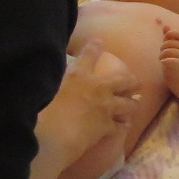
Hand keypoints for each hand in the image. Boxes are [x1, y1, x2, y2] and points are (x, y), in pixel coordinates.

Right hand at [38, 39, 139, 163]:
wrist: (54, 137)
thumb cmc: (43, 112)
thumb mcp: (47, 89)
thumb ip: (53, 82)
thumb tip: (48, 78)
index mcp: (78, 76)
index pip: (88, 55)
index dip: (94, 47)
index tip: (99, 42)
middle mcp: (97, 88)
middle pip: (123, 80)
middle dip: (131, 81)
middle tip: (135, 82)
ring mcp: (106, 107)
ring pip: (129, 104)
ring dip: (132, 104)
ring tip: (135, 104)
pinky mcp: (107, 126)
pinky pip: (120, 126)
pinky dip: (123, 126)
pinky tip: (125, 126)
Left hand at [160, 21, 178, 79]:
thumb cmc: (176, 58)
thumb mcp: (173, 46)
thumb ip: (169, 36)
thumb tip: (165, 26)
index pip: (176, 33)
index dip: (169, 35)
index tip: (166, 40)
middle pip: (167, 43)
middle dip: (162, 48)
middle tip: (164, 53)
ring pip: (166, 51)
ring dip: (161, 56)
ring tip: (163, 59)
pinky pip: (168, 60)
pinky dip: (164, 61)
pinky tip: (164, 63)